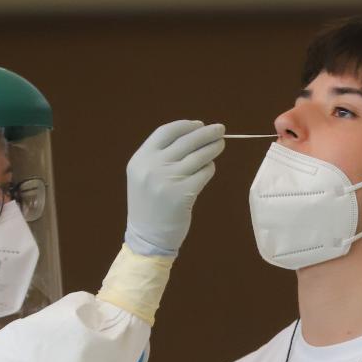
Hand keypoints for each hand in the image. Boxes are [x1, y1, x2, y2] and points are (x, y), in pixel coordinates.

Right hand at [124, 120, 224, 255]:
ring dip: (213, 148)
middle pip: (186, 141)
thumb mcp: (144, 175)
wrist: (148, 236)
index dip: (185, 126)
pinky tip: (209, 168)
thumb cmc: (150, 204)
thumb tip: (193, 135)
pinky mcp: (183, 194)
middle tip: (220, 129)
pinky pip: (203, 173)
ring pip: (198, 156)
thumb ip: (161, 156)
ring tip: (220, 144)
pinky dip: (209, 169)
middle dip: (206, 133)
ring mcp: (168, 181)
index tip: (199, 124)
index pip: (166, 132)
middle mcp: (152, 167)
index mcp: (140, 159)